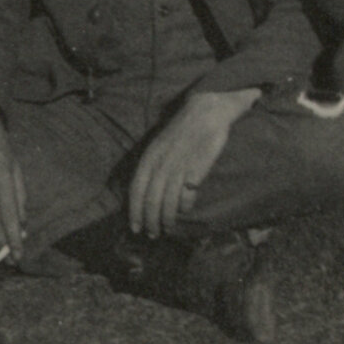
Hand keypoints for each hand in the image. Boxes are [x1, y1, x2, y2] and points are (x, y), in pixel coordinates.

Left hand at [128, 88, 260, 237]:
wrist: (208, 109)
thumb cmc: (182, 129)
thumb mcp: (160, 144)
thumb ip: (151, 165)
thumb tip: (140, 194)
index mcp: (151, 155)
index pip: (137, 188)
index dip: (135, 211)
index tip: (135, 228)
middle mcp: (163, 160)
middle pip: (151, 199)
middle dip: (151, 220)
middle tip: (153, 234)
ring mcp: (181, 162)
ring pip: (168, 199)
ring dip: (167, 218)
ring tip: (168, 228)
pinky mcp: (199, 163)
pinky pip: (188, 192)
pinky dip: (185, 204)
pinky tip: (186, 209)